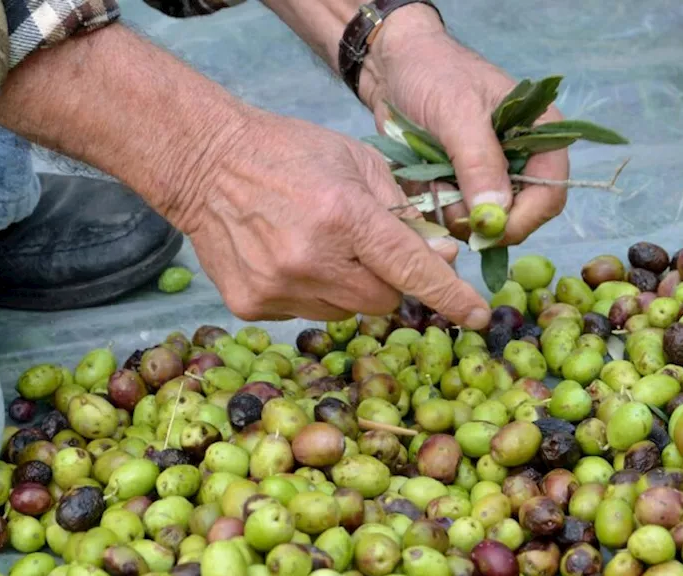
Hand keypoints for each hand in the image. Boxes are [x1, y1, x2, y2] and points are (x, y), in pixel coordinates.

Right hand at [171, 107, 492, 328]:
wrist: (203, 163)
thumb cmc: (288, 153)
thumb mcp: (357, 162)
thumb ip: (403, 211)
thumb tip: (441, 258)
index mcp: (344, 215)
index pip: (411, 268)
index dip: (450, 295)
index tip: (479, 315)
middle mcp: (311, 259)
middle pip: (383, 301)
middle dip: (388, 281)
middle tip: (367, 249)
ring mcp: (278, 286)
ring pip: (345, 312)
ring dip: (348, 288)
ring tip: (318, 246)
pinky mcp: (252, 305)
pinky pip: (307, 314)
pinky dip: (311, 292)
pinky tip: (288, 256)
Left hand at [362, 10, 569, 244]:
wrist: (393, 63)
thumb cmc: (433, 72)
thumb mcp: (457, 113)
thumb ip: (479, 162)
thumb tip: (497, 213)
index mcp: (539, 135)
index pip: (550, 194)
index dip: (523, 219)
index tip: (486, 229)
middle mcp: (521, 159)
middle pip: (517, 216)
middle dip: (479, 217)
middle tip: (445, 200)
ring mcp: (489, 174)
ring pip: (480, 220)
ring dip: (451, 209)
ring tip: (428, 176)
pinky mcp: (461, 183)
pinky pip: (452, 213)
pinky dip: (434, 203)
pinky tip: (421, 176)